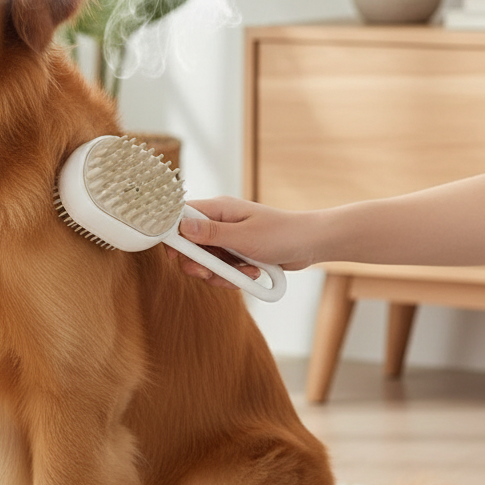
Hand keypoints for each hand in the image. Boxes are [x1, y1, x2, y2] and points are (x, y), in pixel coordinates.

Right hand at [171, 197, 318, 286]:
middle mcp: (220, 221)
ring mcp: (228, 238)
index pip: (182, 216)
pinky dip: (233, 276)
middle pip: (191, 244)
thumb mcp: (244, 236)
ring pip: (206, 260)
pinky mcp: (236, 252)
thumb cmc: (282, 234)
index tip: (174, 254)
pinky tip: (251, 274)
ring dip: (220, 273)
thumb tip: (182, 227)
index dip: (173, 235)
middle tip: (208, 274)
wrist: (310, 244)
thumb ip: (211, 233)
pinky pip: (222, 268)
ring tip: (244, 273)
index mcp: (219, 208)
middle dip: (198, 263)